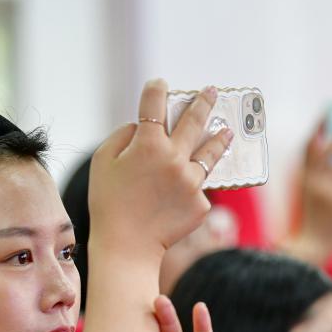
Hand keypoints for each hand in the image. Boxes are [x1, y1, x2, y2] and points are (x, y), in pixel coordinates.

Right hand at [88, 79, 233, 259]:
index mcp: (148, 143)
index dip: (157, 90)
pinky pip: (197, 188)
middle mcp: (175, 158)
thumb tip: (141, 126)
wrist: (127, 246)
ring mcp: (191, 181)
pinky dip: (190, 187)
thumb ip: (123, 136)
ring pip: (210, 153)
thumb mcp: (103, 161)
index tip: (161, 84)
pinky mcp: (200, 203)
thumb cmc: (109, 202)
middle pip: (194, 121)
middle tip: (211, 91)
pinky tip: (180, 195)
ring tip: (228, 130)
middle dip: (203, 102)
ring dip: (219, 139)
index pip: (155, 104)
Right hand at [282, 121, 331, 266]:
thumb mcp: (318, 192)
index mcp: (304, 174)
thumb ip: (327, 173)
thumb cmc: (321, 220)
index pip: (310, 143)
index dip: (321, 126)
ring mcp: (320, 186)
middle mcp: (309, 176)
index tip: (331, 113)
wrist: (313, 247)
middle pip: (324, 146)